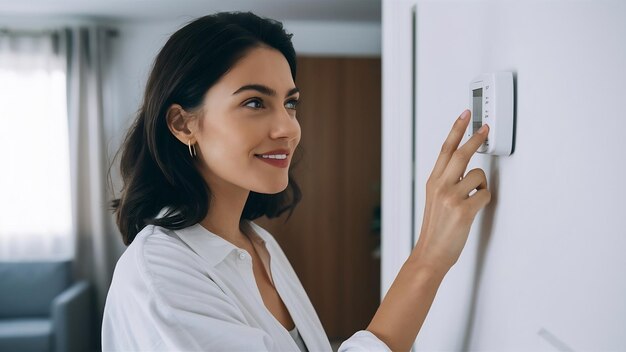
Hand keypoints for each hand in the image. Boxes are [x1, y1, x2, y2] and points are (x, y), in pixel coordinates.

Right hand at [411, 109, 491, 273]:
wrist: (431, 253)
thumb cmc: (436, 228)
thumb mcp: (434, 199)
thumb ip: (447, 181)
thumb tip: (466, 168)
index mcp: (433, 181)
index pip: (445, 149)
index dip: (456, 130)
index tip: (465, 115)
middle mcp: (440, 185)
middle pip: (461, 153)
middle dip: (475, 138)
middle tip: (485, 128)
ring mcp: (451, 197)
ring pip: (479, 176)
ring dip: (481, 186)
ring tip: (472, 199)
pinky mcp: (464, 210)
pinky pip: (485, 194)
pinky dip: (484, 200)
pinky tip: (474, 209)